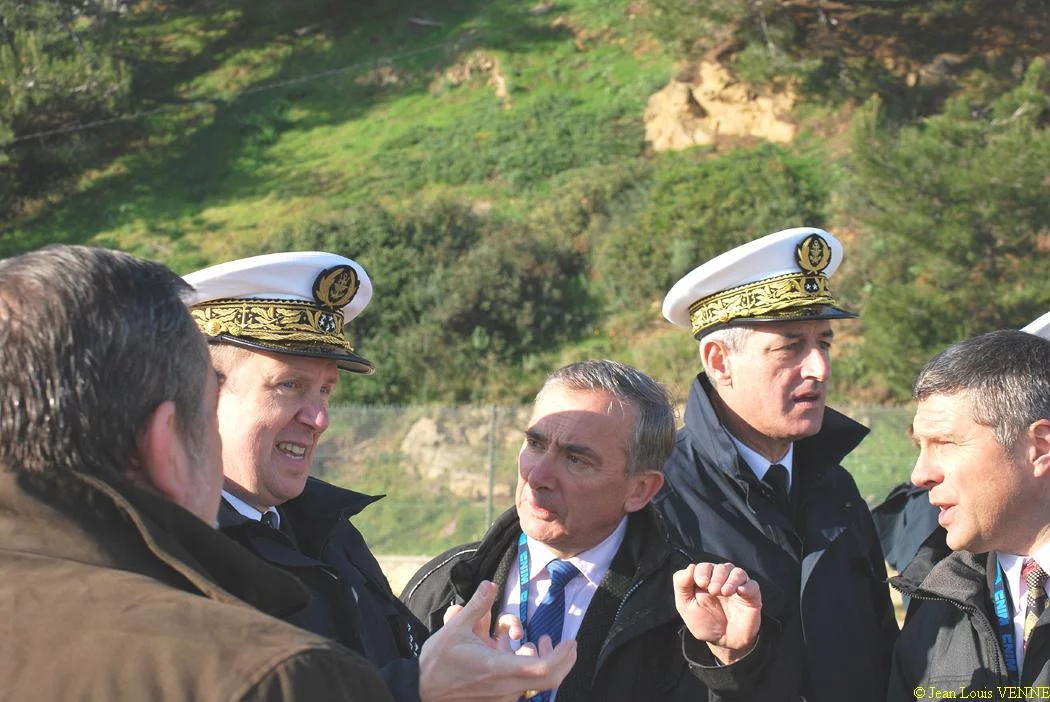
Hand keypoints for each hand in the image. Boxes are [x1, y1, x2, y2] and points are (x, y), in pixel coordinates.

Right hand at [419, 581, 576, 701]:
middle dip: (563, 661)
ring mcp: (502, 697)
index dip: (562, 656)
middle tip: (568, 645)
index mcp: (498, 668)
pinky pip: (522, 688)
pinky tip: (513, 653)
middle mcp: (504, 686)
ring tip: (533, 642)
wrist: (420, 691)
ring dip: (541, 662)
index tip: (570, 642)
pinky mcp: (497, 701)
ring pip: (536, 684)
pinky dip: (526, 670)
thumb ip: (476, 606)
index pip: (543, 669)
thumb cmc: (437, 662)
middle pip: (549, 680)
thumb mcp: (455, 629)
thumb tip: (489, 584)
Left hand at [673, 562, 761, 664]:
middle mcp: (723, 581)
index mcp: (706, 580)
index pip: (705, 566)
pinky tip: (740, 592)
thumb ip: (682, 585)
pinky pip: (753, 585)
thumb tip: (690, 567)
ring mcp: (738, 588)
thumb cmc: (704, 623)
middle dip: (716, 576)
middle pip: (722, 567)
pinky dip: (747, 586)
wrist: (723, 643)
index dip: (703, 571)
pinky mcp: (751, 598)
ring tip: (724, 592)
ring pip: (738, 572)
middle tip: (713, 591)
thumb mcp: (685, 605)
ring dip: (730, 580)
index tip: (701, 583)